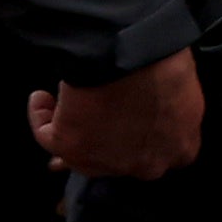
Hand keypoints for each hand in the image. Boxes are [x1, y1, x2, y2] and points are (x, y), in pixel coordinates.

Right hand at [31, 49, 203, 180]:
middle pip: (115, 158)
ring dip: (65, 124)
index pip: (157, 153)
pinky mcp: (72, 149)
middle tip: (80, 120)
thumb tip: (143, 102)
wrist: (135, 56)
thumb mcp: (180, 88)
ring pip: (79, 150)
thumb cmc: (164, 62)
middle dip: (96, 140)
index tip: (117, 121)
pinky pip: (46, 136)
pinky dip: (39, 115)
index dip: (131, 137)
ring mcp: (109, 162)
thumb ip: (167, 108)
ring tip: (55, 99)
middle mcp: (147, 165)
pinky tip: (40, 97)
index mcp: (182, 148)